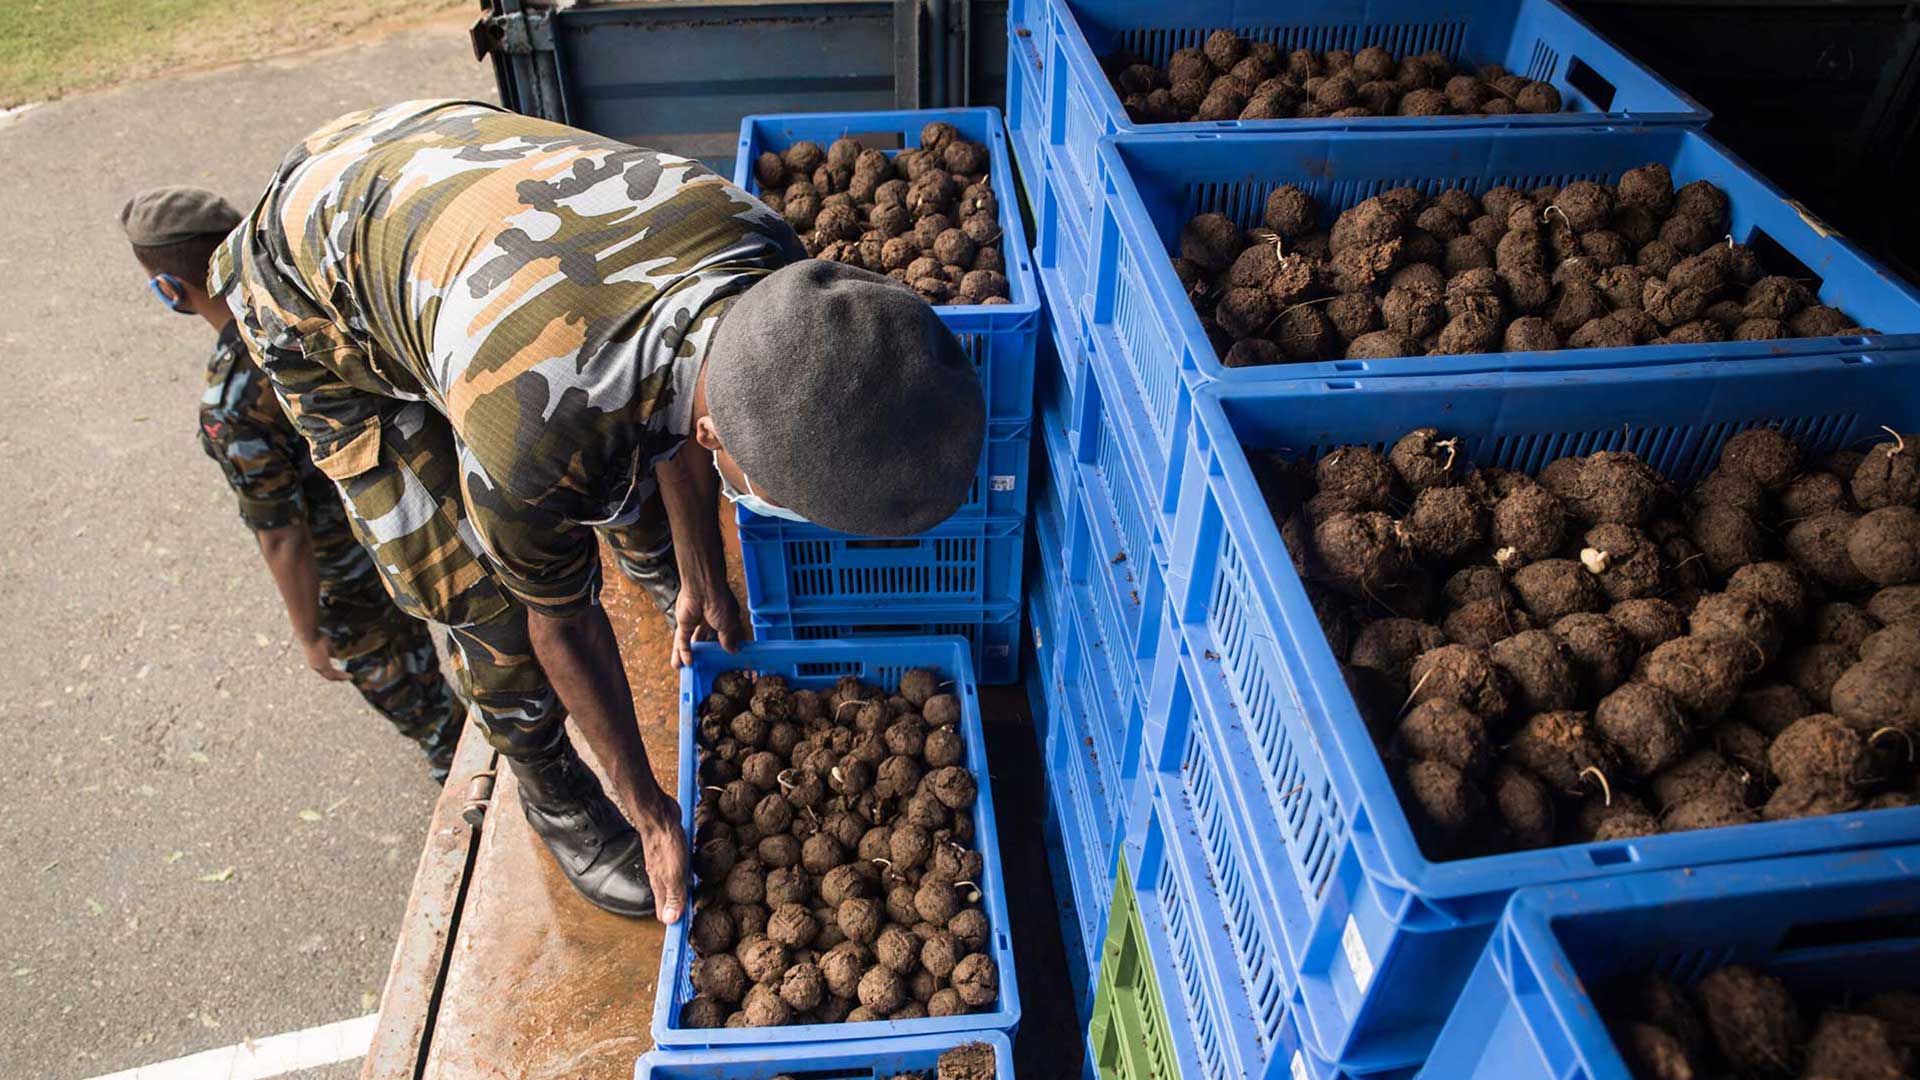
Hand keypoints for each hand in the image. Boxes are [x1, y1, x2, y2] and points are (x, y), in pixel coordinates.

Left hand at [301, 633, 351, 681]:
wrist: (311, 635)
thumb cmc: (318, 637)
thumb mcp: (327, 647)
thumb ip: (332, 653)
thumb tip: (337, 656)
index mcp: (315, 662)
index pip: (325, 670)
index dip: (334, 672)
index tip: (342, 672)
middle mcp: (316, 666)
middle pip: (328, 676)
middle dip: (338, 677)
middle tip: (347, 677)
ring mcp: (318, 667)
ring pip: (331, 676)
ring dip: (341, 678)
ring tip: (350, 677)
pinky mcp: (323, 666)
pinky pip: (334, 674)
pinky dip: (342, 676)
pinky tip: (349, 675)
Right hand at [630, 789, 688, 923]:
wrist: (659, 815)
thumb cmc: (665, 843)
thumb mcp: (673, 873)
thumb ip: (674, 897)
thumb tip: (671, 922)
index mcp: (661, 889)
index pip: (666, 916)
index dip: (676, 927)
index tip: (686, 940)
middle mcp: (663, 881)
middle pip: (672, 903)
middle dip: (683, 914)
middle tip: (699, 922)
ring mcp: (668, 868)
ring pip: (678, 887)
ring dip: (688, 896)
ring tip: (701, 904)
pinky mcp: (674, 855)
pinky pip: (683, 871)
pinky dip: (690, 877)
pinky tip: (700, 875)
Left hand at [672, 575, 741, 667]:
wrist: (702, 588)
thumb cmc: (720, 601)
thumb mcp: (729, 625)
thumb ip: (729, 639)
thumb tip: (734, 650)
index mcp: (724, 618)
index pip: (724, 635)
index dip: (724, 646)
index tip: (723, 658)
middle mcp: (709, 620)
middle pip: (705, 640)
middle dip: (704, 652)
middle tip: (704, 666)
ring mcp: (695, 621)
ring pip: (692, 642)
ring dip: (690, 655)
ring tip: (689, 670)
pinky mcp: (684, 623)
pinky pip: (683, 641)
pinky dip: (684, 652)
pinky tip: (686, 663)